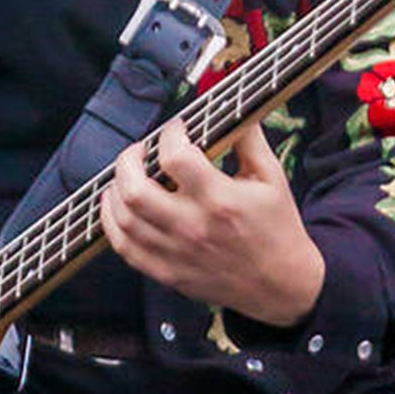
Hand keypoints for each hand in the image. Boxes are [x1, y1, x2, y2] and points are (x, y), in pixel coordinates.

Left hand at [101, 118, 324, 326]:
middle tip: (140, 150)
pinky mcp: (168, 273)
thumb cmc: (277, 228)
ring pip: (124, 218)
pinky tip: (116, 206)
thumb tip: (231, 108)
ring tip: (125, 174)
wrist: (282, 285)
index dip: (170, 134)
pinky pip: (125, 248)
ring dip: (116, 189)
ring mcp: (177, 253)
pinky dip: (112, 224)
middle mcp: (193, 227)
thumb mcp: (272, 178)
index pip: (176, 157)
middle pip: (136, 189)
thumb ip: (249, 140)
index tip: (176, 129)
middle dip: (129, 160)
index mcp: (221, 199)